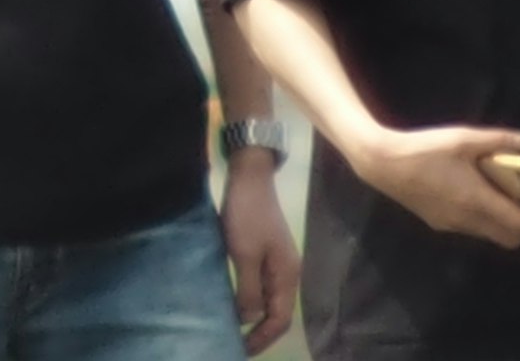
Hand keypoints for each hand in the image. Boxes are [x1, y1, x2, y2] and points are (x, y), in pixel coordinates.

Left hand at [220, 153, 298, 352]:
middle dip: (259, 332)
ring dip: (253, 316)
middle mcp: (287, 274)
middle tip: (235, 344)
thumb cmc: (247, 215)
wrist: (250, 177)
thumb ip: (249, 289)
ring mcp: (277, 262)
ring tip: (232, 328)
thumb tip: (249, 320)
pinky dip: (249, 298)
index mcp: (286, 277)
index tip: (240, 350)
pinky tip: (234, 300)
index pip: (279, 320)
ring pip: (268, 300)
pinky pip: (260, 285)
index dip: (262, 339)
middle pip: (276, 313)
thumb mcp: (244, 254)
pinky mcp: (264, 251)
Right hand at [350, 125, 519, 248]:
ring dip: (502, 222)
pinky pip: (471, 228)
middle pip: (510, 237)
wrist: (381, 163)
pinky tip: (468, 194)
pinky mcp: (438, 223)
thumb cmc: (424, 149)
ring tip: (497, 195)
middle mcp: (469, 220)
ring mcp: (452, 224)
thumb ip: (498, 141)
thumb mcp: (462, 139)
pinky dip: (481, 218)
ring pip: (489, 234)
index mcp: (479, 201)